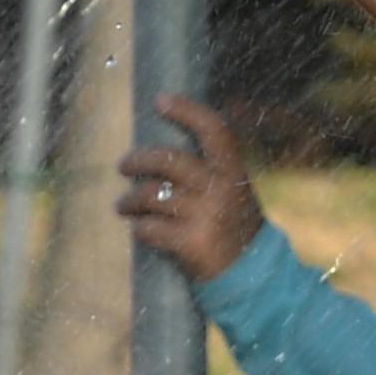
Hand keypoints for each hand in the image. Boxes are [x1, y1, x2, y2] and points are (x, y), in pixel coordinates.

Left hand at [117, 92, 264, 282]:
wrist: (252, 274)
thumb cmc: (234, 225)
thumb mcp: (233, 190)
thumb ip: (209, 170)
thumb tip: (159, 154)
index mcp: (233, 170)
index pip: (212, 128)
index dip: (187, 111)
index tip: (161, 100)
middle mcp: (221, 188)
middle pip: (168, 160)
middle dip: (137, 160)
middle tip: (123, 166)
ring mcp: (206, 215)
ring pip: (151, 195)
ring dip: (130, 201)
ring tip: (123, 206)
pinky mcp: (191, 243)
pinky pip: (150, 228)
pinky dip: (140, 228)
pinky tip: (139, 229)